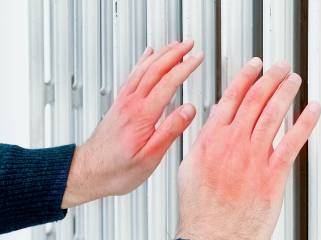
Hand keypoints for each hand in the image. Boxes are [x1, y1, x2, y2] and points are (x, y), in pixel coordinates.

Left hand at [61, 40, 203, 207]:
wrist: (88, 172)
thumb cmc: (117, 169)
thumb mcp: (150, 157)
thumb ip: (170, 131)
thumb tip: (189, 110)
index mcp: (142, 115)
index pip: (168, 83)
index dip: (185, 67)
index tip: (198, 58)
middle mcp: (131, 104)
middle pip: (155, 69)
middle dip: (175, 53)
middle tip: (190, 43)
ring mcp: (124, 102)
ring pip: (144, 69)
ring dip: (161, 54)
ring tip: (175, 45)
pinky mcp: (120, 104)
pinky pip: (133, 76)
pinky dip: (142, 62)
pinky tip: (147, 56)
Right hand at [176, 58, 320, 238]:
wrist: (213, 237)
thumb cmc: (200, 208)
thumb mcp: (190, 168)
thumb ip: (204, 141)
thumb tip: (213, 122)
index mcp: (212, 140)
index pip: (231, 98)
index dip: (245, 77)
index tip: (254, 65)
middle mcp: (234, 144)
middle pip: (255, 101)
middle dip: (270, 78)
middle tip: (280, 66)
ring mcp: (254, 158)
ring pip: (273, 115)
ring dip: (286, 92)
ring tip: (294, 79)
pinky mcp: (273, 175)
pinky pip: (292, 143)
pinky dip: (305, 123)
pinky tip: (312, 110)